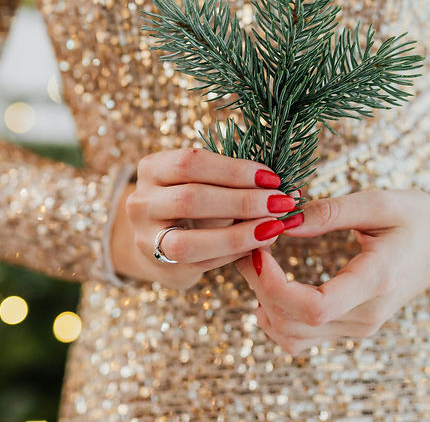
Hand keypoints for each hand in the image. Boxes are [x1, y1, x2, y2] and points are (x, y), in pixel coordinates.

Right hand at [109, 147, 302, 289]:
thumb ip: (236, 180)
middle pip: (191, 199)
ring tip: (275, 227)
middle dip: (242, 201)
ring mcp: (145, 239)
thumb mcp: (204, 179)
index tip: (272, 177)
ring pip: (188, 242)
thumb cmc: (193, 198)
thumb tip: (289, 188)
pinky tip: (260, 243)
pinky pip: (201, 263)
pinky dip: (234, 252)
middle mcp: (140, 202)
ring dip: (238, 235)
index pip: (191, 162)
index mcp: (152, 169)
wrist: (158, 236)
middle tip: (281, 202)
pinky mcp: (162, 268)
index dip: (234, 169)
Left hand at [234, 188, 429, 353]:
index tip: (259, 250)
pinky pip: (301, 338)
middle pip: (294, 324)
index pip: (316, 307)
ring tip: (258, 260)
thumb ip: (331, 211)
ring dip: (263, 303)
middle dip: (258, 287)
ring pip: (291, 337)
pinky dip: (276, 317)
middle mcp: (368, 314)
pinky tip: (272, 284)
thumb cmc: (418, 216)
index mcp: (378, 280)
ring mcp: (359, 327)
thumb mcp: (380, 201)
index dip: (274, 285)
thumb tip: (284, 219)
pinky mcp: (351, 328)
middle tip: (249, 244)